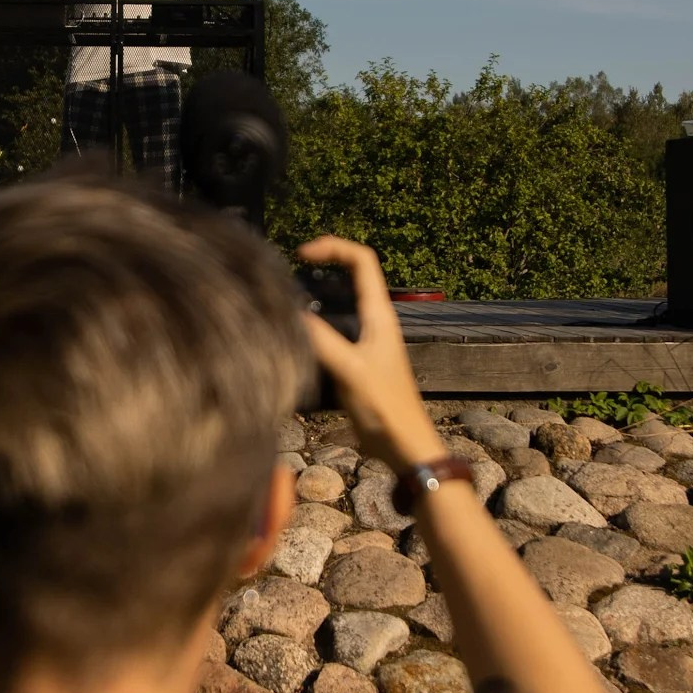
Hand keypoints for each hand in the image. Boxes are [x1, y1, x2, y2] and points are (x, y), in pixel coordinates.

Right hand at [295, 237, 436, 466]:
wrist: (405, 446)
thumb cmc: (386, 408)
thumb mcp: (351, 371)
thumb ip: (323, 341)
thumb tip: (290, 313)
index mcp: (380, 315)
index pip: (362, 261)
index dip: (334, 247)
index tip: (302, 254)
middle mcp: (375, 321)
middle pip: (352, 275)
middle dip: (323, 264)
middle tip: (289, 269)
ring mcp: (367, 340)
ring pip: (342, 302)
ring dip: (318, 293)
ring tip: (286, 297)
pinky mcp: (358, 360)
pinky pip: (335, 328)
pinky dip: (316, 321)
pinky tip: (296, 333)